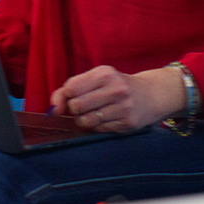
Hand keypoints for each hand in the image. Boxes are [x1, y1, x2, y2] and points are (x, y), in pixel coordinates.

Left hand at [50, 64, 186, 133]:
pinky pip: (100, 130)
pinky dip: (98, 127)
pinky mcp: (128, 123)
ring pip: (86, 121)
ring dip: (85, 121)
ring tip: (95, 114)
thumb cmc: (117, 86)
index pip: (71, 88)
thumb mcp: (97, 78)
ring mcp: (123, 107)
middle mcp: (115, 89)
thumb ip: (71, 88)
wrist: (151, 94)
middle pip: (76, 107)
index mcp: (105, 73)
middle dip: (75, 110)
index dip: (65, 97)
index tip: (70, 99)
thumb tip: (52, 109)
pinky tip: (107, 119)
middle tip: (85, 107)